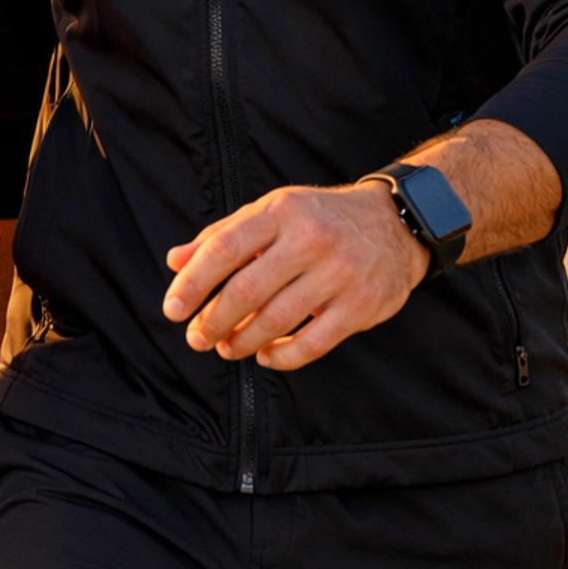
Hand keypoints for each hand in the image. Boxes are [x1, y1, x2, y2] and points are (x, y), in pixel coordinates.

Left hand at [162, 180, 429, 372]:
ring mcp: (339, 272)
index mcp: (280, 212)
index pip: (224, 249)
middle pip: (247, 289)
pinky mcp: (361, 304)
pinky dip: (284, 356)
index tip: (173, 310)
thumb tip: (175, 261)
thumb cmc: (319, 219)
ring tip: (228, 347)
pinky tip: (266, 356)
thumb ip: (222, 236)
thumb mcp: (271, 212)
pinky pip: (314, 343)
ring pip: (277, 319)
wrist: (394, 223)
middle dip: (214, 321)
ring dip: (244, 341)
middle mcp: (310, 239)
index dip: (193, 284)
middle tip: (198, 339)